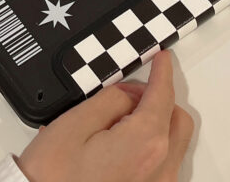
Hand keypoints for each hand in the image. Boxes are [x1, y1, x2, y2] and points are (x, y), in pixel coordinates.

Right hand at [18, 51, 192, 181]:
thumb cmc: (54, 178)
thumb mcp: (76, 123)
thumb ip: (111, 99)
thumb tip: (129, 92)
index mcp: (144, 144)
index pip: (162, 96)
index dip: (162, 72)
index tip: (162, 58)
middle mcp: (159, 169)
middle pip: (175, 118)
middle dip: (159, 98)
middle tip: (129, 92)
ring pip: (172, 141)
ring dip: (155, 123)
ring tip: (116, 123)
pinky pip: (163, 163)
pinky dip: (150, 145)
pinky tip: (121, 144)